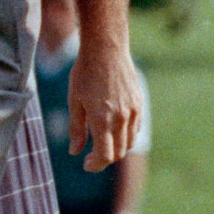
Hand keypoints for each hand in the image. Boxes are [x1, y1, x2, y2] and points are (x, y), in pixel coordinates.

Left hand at [68, 37, 140, 172]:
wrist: (106, 49)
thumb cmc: (85, 73)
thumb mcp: (74, 101)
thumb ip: (76, 129)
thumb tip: (75, 152)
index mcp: (103, 120)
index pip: (105, 156)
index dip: (95, 165)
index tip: (86, 164)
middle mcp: (121, 118)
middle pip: (119, 152)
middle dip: (105, 159)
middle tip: (90, 156)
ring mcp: (133, 111)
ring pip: (130, 142)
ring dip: (117, 148)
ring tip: (101, 142)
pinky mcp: (139, 103)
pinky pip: (135, 128)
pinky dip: (126, 135)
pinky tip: (113, 128)